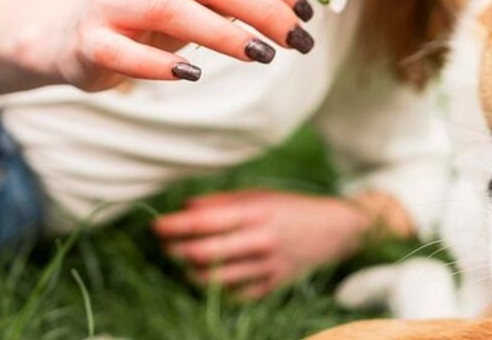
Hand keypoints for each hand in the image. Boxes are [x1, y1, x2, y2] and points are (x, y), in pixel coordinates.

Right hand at [36, 0, 314, 90]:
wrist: (75, 37)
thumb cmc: (151, 16)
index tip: (306, 13)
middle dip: (263, 9)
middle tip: (297, 41)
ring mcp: (110, 0)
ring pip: (173, 8)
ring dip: (225, 34)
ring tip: (262, 56)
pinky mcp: (91, 40)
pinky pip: (127, 52)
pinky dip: (162, 65)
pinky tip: (193, 75)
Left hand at [152, 189, 373, 298]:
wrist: (336, 230)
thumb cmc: (292, 208)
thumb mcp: (260, 195)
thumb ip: (223, 201)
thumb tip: (186, 207)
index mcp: (256, 213)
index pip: (204, 222)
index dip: (174, 225)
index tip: (155, 225)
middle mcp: (260, 241)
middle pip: (203, 254)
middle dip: (175, 251)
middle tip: (164, 245)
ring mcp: (267, 267)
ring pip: (214, 279)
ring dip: (189, 273)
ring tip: (182, 263)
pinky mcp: (272, 287)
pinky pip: (234, 295)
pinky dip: (216, 288)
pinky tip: (208, 278)